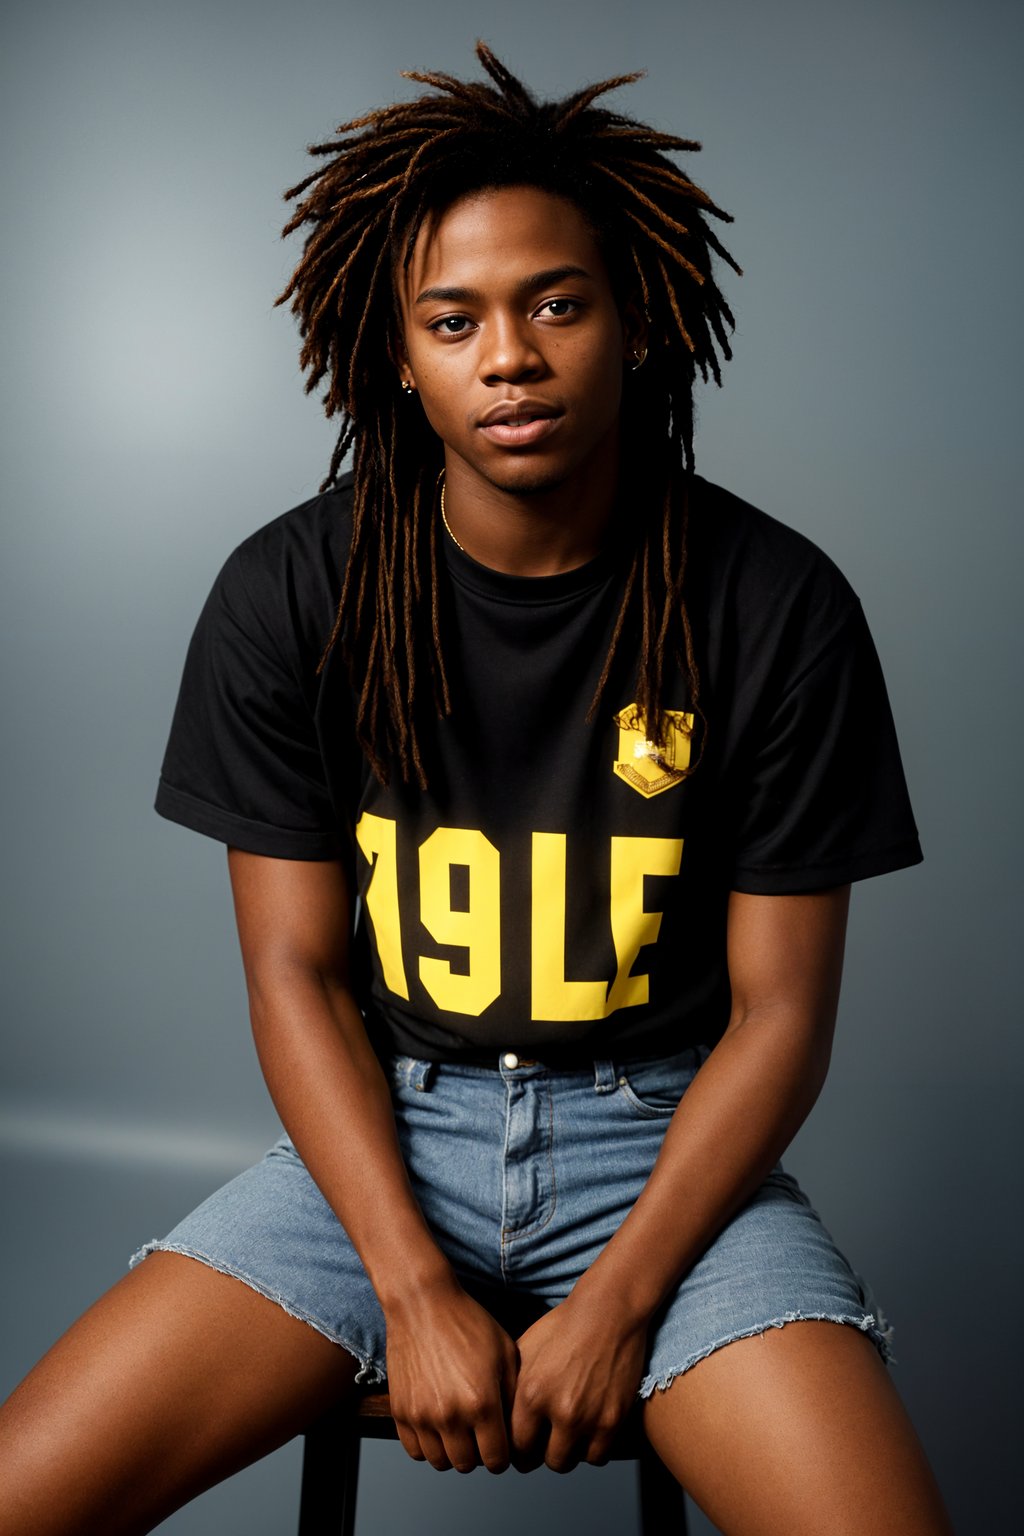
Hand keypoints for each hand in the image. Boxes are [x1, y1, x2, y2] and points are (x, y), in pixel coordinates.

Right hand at [384, 1276, 518, 1472]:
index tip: (502, 1442)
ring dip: (452, 1452)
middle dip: (479, 1454)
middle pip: (468, 1465)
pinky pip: (414, 1450)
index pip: (497, 1460)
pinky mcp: (400, 1411)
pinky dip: (427, 1446)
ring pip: (440, 1462)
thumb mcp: (505, 1352)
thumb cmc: (467, 1322)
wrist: (422, 1303)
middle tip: (480, 1435)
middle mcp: (451, 1415)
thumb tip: (519, 1429)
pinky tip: (437, 1427)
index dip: (504, 1454)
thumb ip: (514, 1395)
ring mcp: (422, 1415)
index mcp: (482, 1402)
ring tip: (459, 1430)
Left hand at [510, 1294, 647, 1471]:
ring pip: (569, 1462)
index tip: (522, 1445)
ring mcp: (588, 1418)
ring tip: (566, 1433)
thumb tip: (499, 1417)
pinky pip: (597, 1457)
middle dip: (540, 1452)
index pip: (515, 1447)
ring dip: (566, 1452)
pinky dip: (591, 1449)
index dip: (517, 1448)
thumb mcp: (525, 1350)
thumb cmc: (564, 1327)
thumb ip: (511, 1387)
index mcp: (531, 1393)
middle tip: (545, 1441)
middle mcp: (558, 1410)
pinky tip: (587, 1430)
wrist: (608, 1311)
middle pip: (542, 1460)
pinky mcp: (613, 1421)